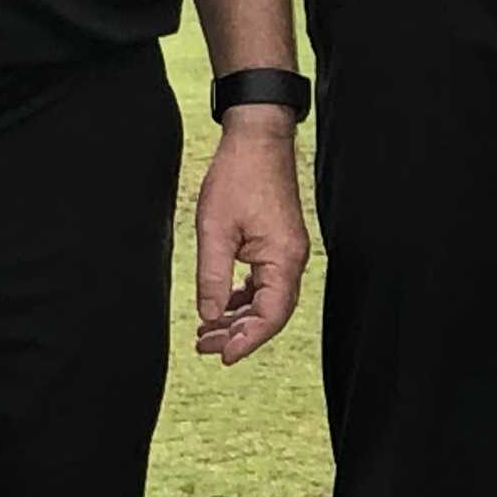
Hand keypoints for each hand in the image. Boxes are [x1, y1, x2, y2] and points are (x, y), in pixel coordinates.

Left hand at [189, 113, 307, 363]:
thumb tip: (210, 316)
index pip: (271, 315)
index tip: (222, 356)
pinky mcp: (278, 243)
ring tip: (207, 330)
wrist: (257, 139)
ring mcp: (287, 251)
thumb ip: (213, 277)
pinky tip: (223, 304)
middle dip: (239, 333)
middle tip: (204, 345)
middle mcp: (292, 258)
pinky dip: (245, 299)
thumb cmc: (238, 176)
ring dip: (240, 318)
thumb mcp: (215, 229)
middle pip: (272, 313)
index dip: (247, 340)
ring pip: (268, 300)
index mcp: (283, 257)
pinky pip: (266, 283)